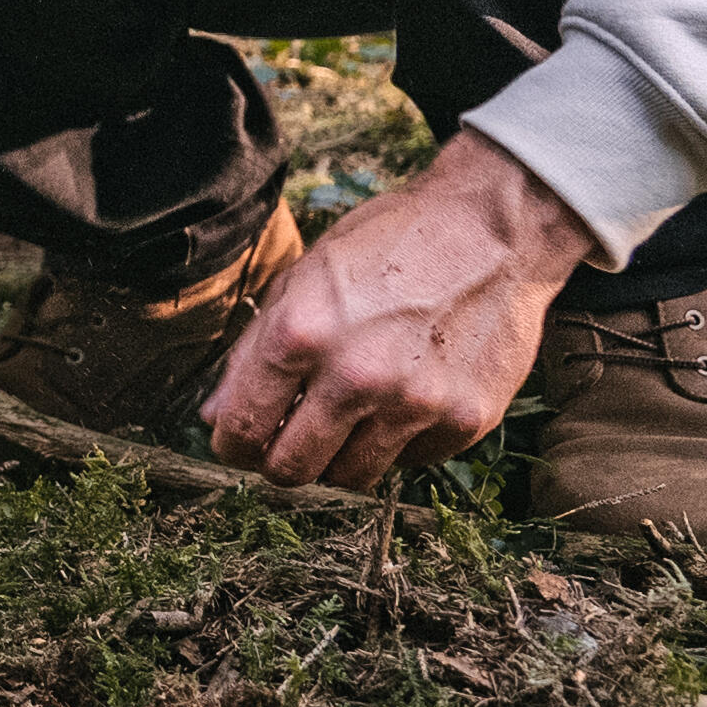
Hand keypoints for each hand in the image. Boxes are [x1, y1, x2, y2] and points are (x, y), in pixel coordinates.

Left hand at [203, 131, 592, 490]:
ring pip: (352, 476)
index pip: (242, 429)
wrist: (494, 231)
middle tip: (288, 440)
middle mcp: (356, 378)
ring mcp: (416, 404)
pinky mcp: (466, 420)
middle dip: (279, 461)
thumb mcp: (302, 279)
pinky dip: (399, 443)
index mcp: (301, 335)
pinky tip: (402, 402)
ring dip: (338, 458)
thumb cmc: (389, 244)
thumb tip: (213, 417)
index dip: (231, 444)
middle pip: (292, 469)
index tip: (238, 443)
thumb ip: (252, 352)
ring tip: (346, 420)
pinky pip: (412, 461)